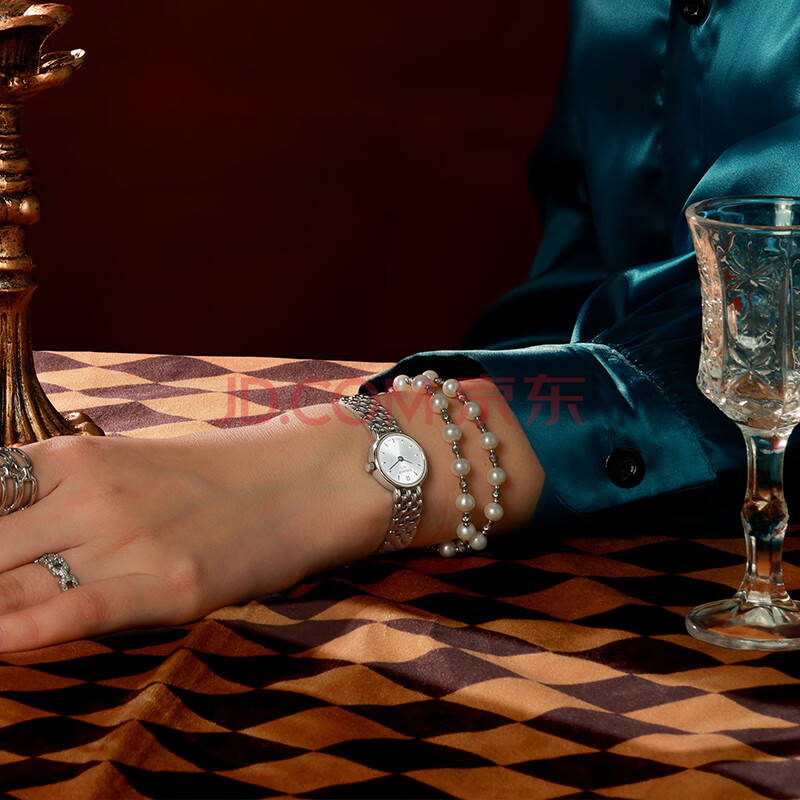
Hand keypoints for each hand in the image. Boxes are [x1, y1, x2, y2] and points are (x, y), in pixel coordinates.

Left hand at [0, 378, 542, 652]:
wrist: (309, 478)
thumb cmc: (225, 471)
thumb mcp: (138, 460)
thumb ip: (70, 490)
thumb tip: (16, 524)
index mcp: (79, 456)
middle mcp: (91, 494)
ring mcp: (127, 539)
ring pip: (9, 583)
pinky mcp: (166, 585)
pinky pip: (67, 612)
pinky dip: (18, 631)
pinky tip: (0, 642)